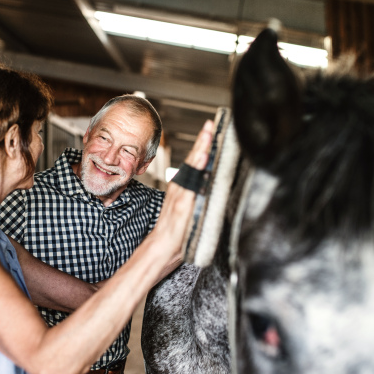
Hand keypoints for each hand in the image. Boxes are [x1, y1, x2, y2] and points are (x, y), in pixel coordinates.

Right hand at [152, 120, 213, 254]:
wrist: (161, 249)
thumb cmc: (178, 233)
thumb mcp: (192, 213)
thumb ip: (199, 200)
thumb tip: (212, 189)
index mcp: (185, 188)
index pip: (196, 163)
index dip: (203, 146)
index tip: (211, 130)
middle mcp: (181, 188)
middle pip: (193, 160)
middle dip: (202, 141)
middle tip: (210, 124)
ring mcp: (181, 195)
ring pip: (192, 168)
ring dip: (200, 150)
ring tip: (208, 134)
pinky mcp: (182, 205)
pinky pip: (191, 183)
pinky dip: (196, 170)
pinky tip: (203, 158)